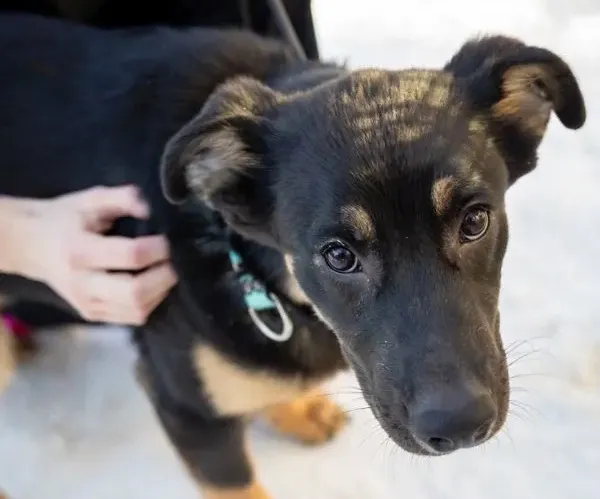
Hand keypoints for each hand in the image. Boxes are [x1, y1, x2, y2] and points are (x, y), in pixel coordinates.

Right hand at [17, 185, 176, 324]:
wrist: (30, 245)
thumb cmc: (65, 219)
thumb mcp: (91, 199)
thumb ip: (123, 197)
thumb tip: (150, 209)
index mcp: (80, 250)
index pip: (131, 255)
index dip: (158, 248)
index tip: (167, 239)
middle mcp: (82, 283)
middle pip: (136, 293)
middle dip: (164, 276)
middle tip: (173, 260)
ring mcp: (87, 304)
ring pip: (138, 310)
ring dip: (161, 291)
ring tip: (164, 270)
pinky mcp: (93, 315)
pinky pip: (133, 317)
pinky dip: (152, 302)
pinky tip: (152, 284)